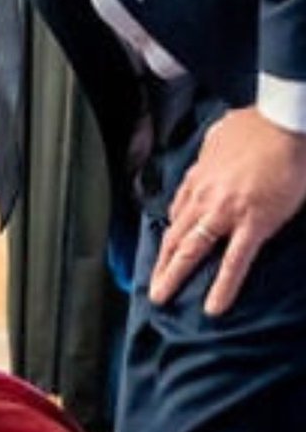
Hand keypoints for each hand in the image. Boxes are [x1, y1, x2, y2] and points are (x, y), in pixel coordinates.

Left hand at [149, 106, 305, 314]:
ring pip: (191, 250)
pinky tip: (214, 307)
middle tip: (152, 287)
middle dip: (161, 263)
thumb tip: (213, 150)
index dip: (171, 234)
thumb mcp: (220, 137)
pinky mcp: (252, 224)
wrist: (281, 124)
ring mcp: (225, 212)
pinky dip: (222, 287)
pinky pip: (234, 262)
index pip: (177, 212)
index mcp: (198, 177)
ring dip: (173, 275)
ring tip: (162, 298)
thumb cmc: (256, 127)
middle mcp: (204, 196)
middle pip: (174, 235)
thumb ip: (212, 152)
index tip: (166, 250)